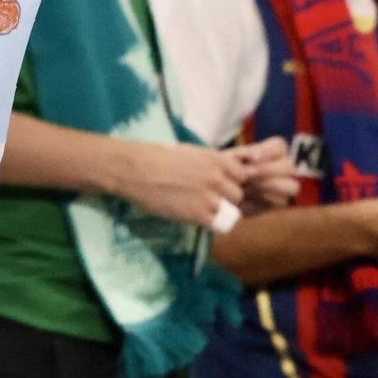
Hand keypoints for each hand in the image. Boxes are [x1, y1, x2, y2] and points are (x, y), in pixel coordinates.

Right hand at [114, 142, 244, 225]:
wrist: (136, 171)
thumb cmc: (155, 157)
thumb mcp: (189, 152)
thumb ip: (209, 161)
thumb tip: (220, 170)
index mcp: (215, 159)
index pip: (242, 175)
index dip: (231, 181)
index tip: (220, 185)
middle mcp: (217, 178)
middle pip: (237, 195)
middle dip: (226, 198)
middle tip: (209, 200)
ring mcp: (209, 197)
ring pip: (231, 212)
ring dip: (218, 212)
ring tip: (202, 211)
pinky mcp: (199, 214)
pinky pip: (218, 225)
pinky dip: (209, 224)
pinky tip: (195, 218)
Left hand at [231, 136, 298, 212]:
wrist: (219, 193)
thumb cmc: (224, 171)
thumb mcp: (226, 162)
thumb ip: (237, 158)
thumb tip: (248, 159)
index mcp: (272, 152)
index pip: (279, 145)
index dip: (268, 151)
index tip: (252, 158)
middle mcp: (283, 168)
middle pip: (289, 166)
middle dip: (268, 170)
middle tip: (248, 174)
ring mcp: (284, 186)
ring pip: (292, 186)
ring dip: (270, 186)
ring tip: (249, 187)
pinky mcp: (280, 203)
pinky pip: (281, 202)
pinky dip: (265, 200)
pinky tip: (249, 198)